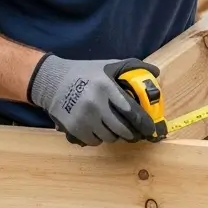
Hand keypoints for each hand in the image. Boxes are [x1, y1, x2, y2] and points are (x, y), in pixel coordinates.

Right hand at [27, 55, 160, 145]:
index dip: (144, 124)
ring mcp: (84, 118)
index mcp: (107, 87)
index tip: (150, 130)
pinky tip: (100, 130)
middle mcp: (96, 104)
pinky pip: (95, 142)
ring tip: (116, 130)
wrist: (51, 81)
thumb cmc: (84, 73)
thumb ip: (132, 67)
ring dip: (116, 136)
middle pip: (122, 129)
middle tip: (136, 134)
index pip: (131, 111)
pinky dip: (100, 138)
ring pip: (109, 137)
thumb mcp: (108, 66)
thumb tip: (156, 73)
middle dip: (132, 134)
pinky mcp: (74, 128)